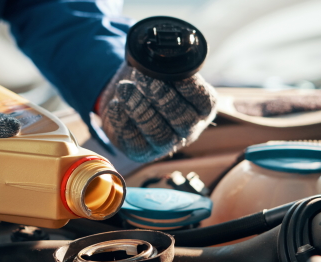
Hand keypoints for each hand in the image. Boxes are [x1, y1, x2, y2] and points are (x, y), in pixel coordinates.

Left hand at [98, 64, 216, 161]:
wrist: (127, 100)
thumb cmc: (151, 82)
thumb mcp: (163, 70)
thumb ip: (167, 65)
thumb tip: (160, 50)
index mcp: (202, 107)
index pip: (204, 101)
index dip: (189, 87)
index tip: (170, 71)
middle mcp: (189, 129)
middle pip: (182, 120)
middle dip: (162, 97)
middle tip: (144, 79)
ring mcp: (166, 144)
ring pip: (159, 134)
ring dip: (140, 108)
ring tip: (124, 88)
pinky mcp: (142, 152)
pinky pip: (134, 141)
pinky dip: (123, 120)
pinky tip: (116, 104)